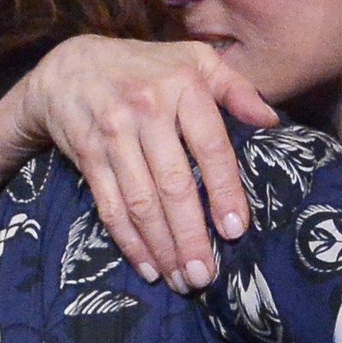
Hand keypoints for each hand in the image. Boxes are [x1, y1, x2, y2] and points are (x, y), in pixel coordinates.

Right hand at [18, 37, 275, 289]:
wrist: (70, 67)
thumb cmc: (146, 69)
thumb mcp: (193, 61)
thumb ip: (235, 88)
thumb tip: (271, 121)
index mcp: (182, 86)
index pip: (210, 146)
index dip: (223, 190)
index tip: (234, 231)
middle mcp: (146, 109)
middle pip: (173, 185)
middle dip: (191, 236)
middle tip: (206, 275)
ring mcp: (113, 135)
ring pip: (141, 203)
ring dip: (163, 248)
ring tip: (182, 281)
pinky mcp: (89, 157)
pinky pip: (110, 207)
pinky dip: (129, 243)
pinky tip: (149, 268)